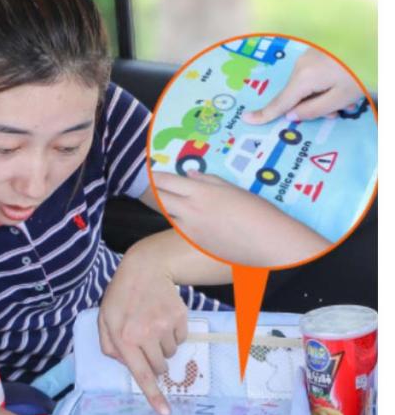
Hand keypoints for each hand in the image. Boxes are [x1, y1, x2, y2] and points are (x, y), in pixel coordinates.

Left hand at [98, 237, 187, 414]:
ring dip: (162, 347)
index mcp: (123, 339)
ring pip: (170, 354)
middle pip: (159, 368)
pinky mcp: (180, 319)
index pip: (141, 374)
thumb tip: (126, 365)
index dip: (154, 395)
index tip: (165, 412)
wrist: (146, 269)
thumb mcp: (104, 320)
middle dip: (153, 362)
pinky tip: (163, 318)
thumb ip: (109, 347)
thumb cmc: (121, 298)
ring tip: (152, 325)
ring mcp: (165, 327)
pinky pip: (181, 340)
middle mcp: (145, 335)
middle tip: (145, 342)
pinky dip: (174, 335)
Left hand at [152, 171, 327, 266]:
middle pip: (159, 199)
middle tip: (147, 186)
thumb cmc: (257, 212)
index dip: (153, 176)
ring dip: (165, 207)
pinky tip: (183, 219)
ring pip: (167, 215)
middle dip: (151, 191)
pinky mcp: (195, 244)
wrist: (266, 243)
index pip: (166, 181)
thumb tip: (189, 175)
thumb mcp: (232, 190)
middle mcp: (190, 210)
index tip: (147, 171)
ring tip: (163, 200)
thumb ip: (208, 181)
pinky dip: (178, 222)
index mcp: (200, 192)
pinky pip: (179, 229)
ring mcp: (190, 229)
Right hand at [242, 47, 363, 123]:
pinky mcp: (317, 50)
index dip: (265, 114)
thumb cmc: (359, 72)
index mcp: (304, 78)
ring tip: (348, 96)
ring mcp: (309, 55)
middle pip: (297, 96)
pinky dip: (325, 82)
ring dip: (322, 95)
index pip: (280, 103)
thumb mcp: (340, 98)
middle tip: (339, 111)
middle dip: (313, 107)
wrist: (372, 41)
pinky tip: (344, 82)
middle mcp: (301, 65)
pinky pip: (314, 74)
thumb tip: (293, 115)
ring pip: (307, 86)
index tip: (247, 119)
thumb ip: (313, 110)